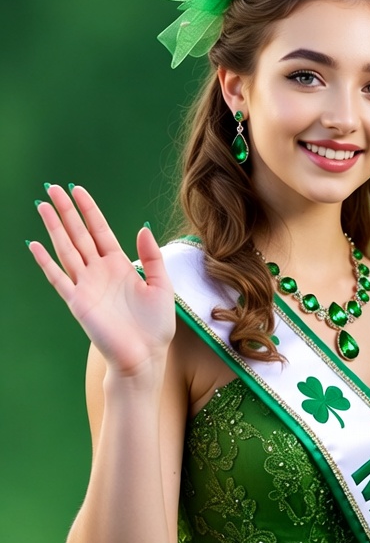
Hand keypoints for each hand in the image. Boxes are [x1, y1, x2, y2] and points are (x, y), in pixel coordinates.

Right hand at [28, 184, 175, 376]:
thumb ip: (152, 257)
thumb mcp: (162, 286)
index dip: (89, 210)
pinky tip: (34, 245)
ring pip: (66, 249)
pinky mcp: (77, 302)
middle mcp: (100, 272)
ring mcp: (86, 286)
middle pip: (79, 234)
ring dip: (54, 228)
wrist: (145, 355)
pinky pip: (58, 278)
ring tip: (42, 206)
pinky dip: (45, 262)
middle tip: (52, 188)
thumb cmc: (155, 325)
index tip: (77, 189)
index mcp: (120, 265)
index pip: (100, 231)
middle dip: (66, 211)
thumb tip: (143, 228)